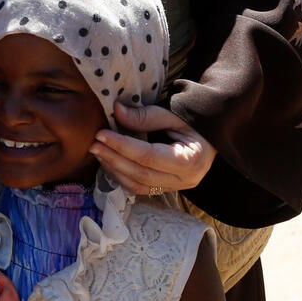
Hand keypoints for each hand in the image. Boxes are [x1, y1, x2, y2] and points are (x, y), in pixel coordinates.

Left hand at [89, 102, 215, 195]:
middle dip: (113, 159)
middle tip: (93, 144)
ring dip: (114, 169)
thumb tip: (116, 111)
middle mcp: (185, 180)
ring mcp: (177, 188)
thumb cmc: (191, 122)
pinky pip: (140, 188)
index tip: (101, 134)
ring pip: (139, 185)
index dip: (122, 146)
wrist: (208, 135)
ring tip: (98, 152)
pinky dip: (122, 177)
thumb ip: (145, 116)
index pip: (149, 156)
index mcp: (190, 160)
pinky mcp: (167, 189)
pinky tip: (109, 162)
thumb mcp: (172, 114)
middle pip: (141, 174)